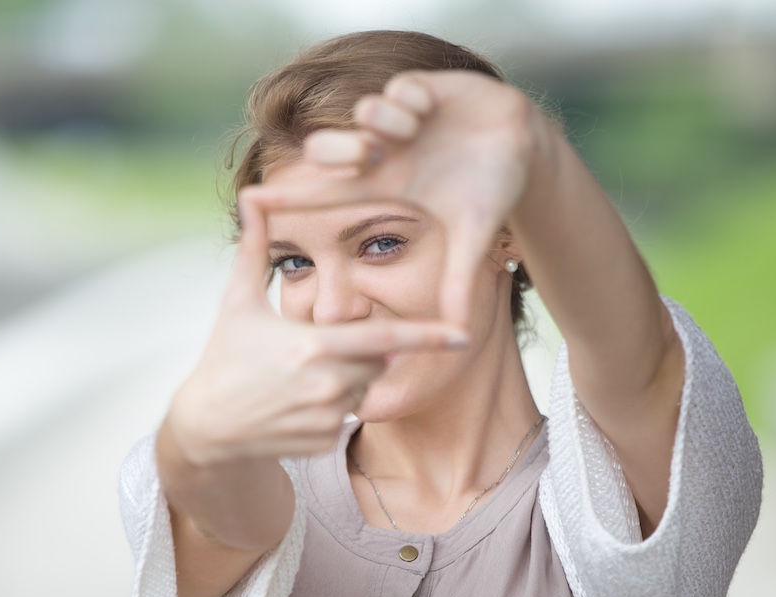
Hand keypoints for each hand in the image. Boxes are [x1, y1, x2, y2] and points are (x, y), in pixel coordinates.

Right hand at [167, 192, 468, 464]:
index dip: (427, 336)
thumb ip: (252, 248)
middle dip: (359, 351)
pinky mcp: (323, 442)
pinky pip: (346, 417)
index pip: (385, 337)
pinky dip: (330, 407)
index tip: (463, 334)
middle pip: (375, 360)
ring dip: (345, 379)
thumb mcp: (237, 302)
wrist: (206, 427)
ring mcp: (326, 418)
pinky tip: (294, 404)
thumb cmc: (224, 357)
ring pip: (363, 389)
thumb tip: (251, 198)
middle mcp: (326, 385)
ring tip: (299, 377)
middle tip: (316, 349)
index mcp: (313, 346)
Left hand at [245, 70, 547, 325]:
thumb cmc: (491, 189)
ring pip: (365, 112)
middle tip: (371, 155)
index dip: (289, 196)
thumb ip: (459, 280)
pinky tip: (430, 109)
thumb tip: (459, 332)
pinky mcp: (423, 89)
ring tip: (414, 130)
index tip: (250, 200)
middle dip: (341, 149)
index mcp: (385, 185)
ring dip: (385, 122)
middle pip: (329, 147)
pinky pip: (399, 87)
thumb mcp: (473, 238)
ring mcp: (400, 120)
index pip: (326, 193)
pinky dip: (410, 98)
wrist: (525, 147)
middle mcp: (384, 151)